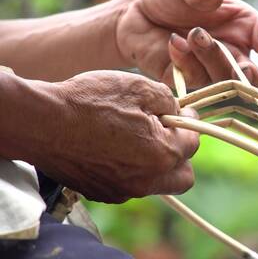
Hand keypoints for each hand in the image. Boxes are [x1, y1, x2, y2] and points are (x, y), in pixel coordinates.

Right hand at [32, 71, 198, 202]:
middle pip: (183, 176)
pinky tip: (116, 149)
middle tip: (167, 131)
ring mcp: (123, 191)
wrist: (41, 123)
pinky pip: (131, 185)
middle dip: (182, 154)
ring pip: (157, 183)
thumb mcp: (139, 87)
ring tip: (138, 138)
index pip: (193, 143)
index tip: (182, 111)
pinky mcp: (102, 193)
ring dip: (157, 163)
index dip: (190, 122)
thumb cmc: (90, 102)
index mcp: (162, 155)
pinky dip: (132, 170)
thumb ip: (170, 102)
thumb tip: (178, 112)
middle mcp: (146, 181)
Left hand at [116, 0, 257, 88]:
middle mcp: (235, 53)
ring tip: (189, 35)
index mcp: (246, 27)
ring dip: (210, 59)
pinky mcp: (188, 84)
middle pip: (254, 79)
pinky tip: (172, 43)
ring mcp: (212, 72)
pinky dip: (185, 64)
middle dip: (243, 70)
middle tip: (215, 44)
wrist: (135, 14)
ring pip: (226, 84)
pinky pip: (196, 85)